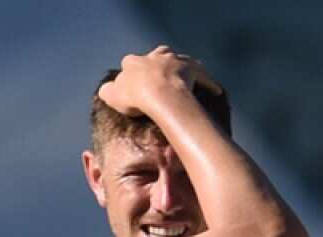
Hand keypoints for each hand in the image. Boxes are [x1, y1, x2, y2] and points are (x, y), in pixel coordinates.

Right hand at [97, 46, 220, 118]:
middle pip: (158, 54)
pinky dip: (208, 82)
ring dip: (181, 67)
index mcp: (135, 62)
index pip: (130, 62)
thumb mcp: (112, 96)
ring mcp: (176, 61)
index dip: (131, 73)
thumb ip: (108, 91)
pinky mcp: (194, 70)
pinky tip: (214, 91)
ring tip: (184, 79)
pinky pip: (203, 76)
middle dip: (158, 62)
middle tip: (159, 77)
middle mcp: (156, 57)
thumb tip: (108, 90)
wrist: (160, 94)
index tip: (132, 84)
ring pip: (180, 60)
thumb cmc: (135, 96)